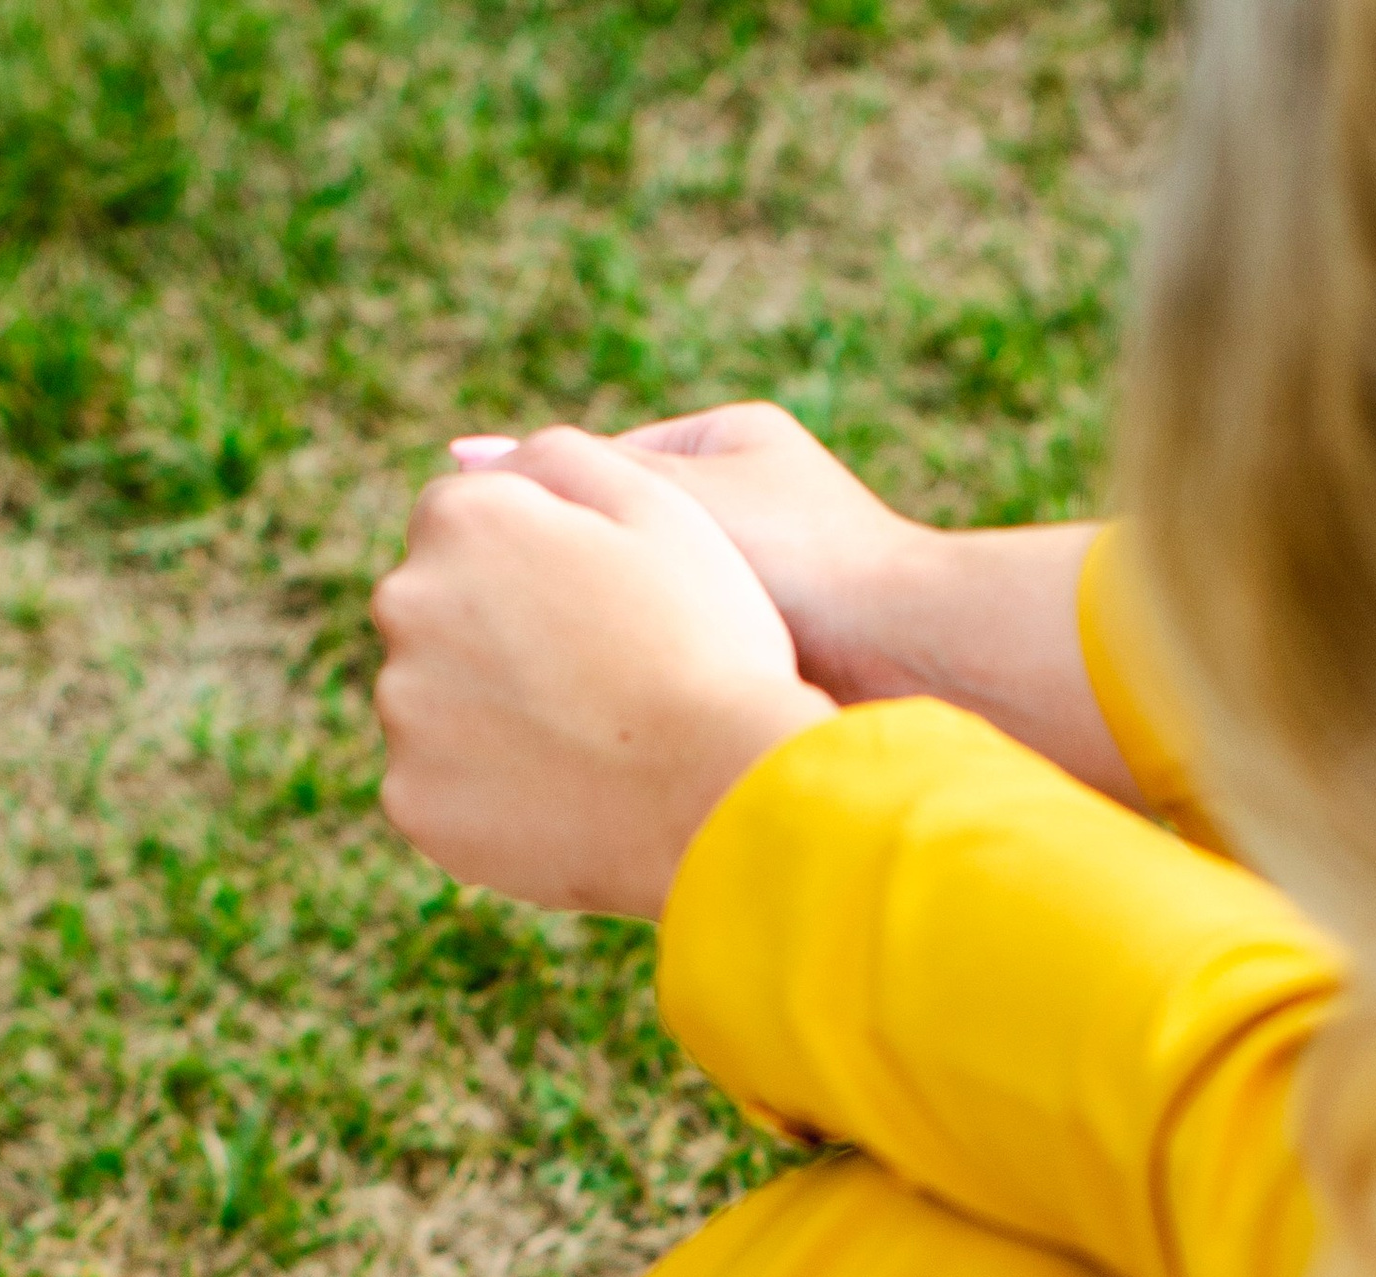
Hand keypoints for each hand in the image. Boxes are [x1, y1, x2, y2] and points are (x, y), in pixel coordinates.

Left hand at [372, 428, 834, 919]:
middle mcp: (408, 601)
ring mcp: (403, 710)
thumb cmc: (711, 648)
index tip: (587, 610)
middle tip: (591, 687)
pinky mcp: (414, 802)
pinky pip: (439, 793)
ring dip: (487, 721)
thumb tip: (474, 457)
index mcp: (464, 518)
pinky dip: (485, 801)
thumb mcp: (663, 511)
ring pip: (434, 707)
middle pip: (436, 614)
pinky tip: (561, 808)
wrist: (726, 800)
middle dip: (495, 640)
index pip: (460, 524)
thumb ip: (563, 458)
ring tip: (584, 753)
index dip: (529, 564)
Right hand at [539, 405, 1136, 806]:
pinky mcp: (763, 670)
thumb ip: (570, 481)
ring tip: (552, 691)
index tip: (486, 568)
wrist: (917, 663)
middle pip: (615, 554)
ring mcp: (758, 596)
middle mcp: (746, 518)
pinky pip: (679, 679)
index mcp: (726, 448)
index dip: (539, 524)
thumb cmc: (809, 558)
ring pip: (640, 624)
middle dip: (567, 599)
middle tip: (509, 643)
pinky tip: (607, 728)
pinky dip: (644, 702)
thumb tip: (458, 463)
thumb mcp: (674, 497)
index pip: (597, 476)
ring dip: (601, 661)